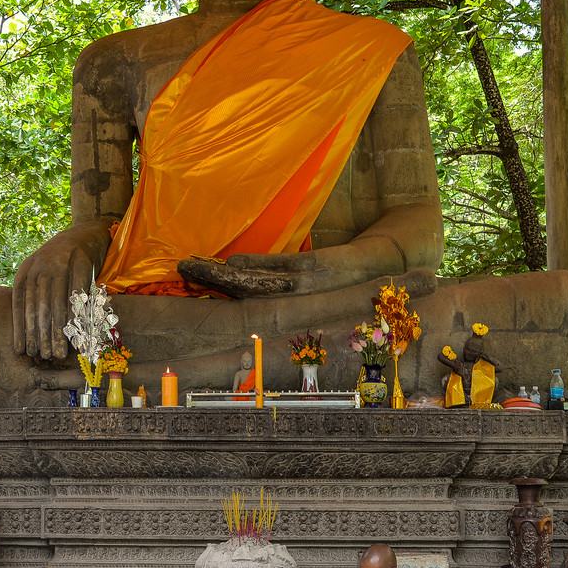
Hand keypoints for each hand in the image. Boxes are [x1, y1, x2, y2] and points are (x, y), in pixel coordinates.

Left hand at [13, 222, 111, 360]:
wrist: (83, 235)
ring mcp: (62, 263)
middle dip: (40, 335)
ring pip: (57, 305)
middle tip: (43, 357)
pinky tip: (76, 333)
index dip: (21, 329)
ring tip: (58, 353)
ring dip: (58, 332)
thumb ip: (31, 298)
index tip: (23, 351)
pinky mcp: (82, 264)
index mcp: (25, 271)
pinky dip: (77, 317)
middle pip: (39, 307)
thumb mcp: (39, 275)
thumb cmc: (59, 264)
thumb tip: (23, 337)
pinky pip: (78, 296)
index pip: (19, 304)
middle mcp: (40, 265)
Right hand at [176, 243, 387, 298]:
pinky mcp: (319, 269)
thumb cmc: (344, 279)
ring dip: (224, 276)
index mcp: (293, 305)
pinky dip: (257, 266)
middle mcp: (297, 302)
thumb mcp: (314, 289)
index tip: (187, 285)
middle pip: (243, 295)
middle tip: (182, 270)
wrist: (386, 263)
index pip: (244, 304)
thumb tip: (243, 272)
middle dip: (210, 282)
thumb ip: (281, 282)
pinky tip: (235, 262)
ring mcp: (308, 287)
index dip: (216, 293)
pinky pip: (281, 268)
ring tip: (196, 266)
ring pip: (257, 284)